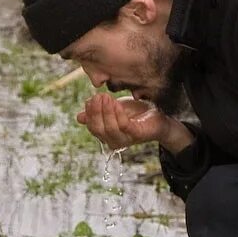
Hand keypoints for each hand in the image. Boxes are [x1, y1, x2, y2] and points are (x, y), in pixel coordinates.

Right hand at [76, 94, 193, 152]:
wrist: (158, 116)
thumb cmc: (136, 114)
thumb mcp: (113, 110)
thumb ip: (98, 113)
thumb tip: (79, 117)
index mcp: (107, 135)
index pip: (92, 127)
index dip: (90, 113)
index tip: (90, 99)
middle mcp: (114, 141)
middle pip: (98, 129)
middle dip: (96, 111)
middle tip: (98, 96)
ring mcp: (125, 140)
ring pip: (109, 128)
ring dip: (106, 111)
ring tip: (106, 97)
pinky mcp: (136, 135)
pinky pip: (123, 126)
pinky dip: (118, 114)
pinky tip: (116, 103)